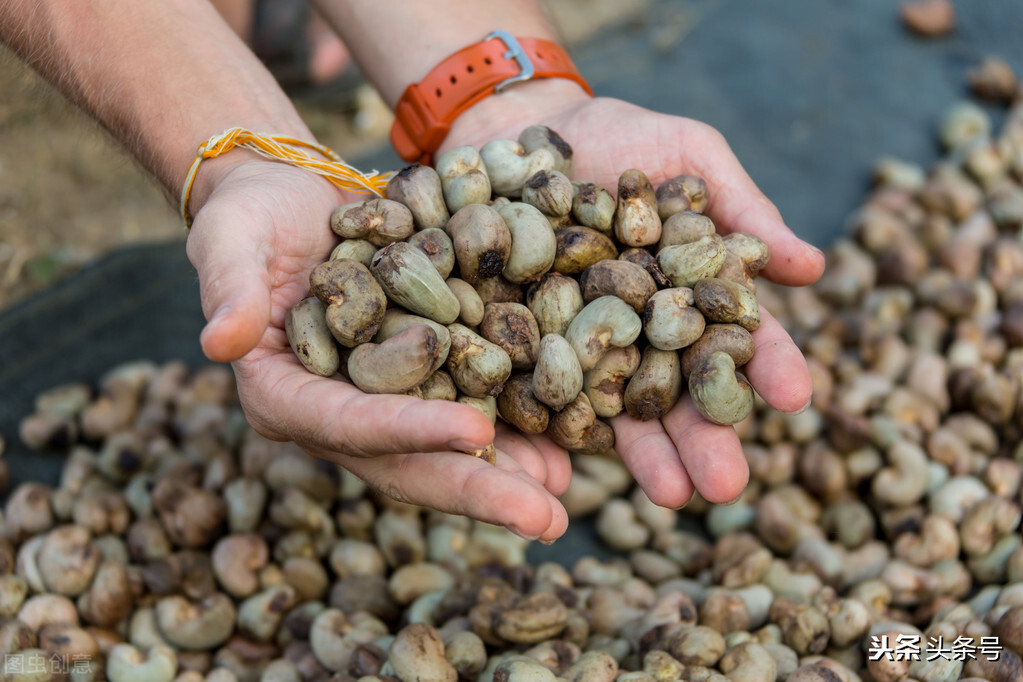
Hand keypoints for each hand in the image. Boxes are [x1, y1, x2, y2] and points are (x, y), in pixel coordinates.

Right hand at [186, 158, 569, 541]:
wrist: (290, 204)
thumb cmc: (251, 219)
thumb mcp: (229, 242)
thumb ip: (229, 290)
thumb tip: (217, 343)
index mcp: (287, 395)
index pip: (350, 425)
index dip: (411, 430)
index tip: (476, 430)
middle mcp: (337, 413)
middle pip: (408, 462)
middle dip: (477, 490)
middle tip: (546, 520)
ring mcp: (380, 403)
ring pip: (445, 453)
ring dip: (506, 479)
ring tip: (564, 497)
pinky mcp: (416, 380)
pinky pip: (466, 411)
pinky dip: (512, 433)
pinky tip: (562, 452)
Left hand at [443, 81, 825, 508]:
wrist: (522, 129)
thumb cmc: (621, 138)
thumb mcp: (689, 155)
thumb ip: (741, 209)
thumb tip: (812, 268)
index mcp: (695, 296)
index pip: (740, 339)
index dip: (767, 367)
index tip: (795, 396)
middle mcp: (647, 335)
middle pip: (680, 394)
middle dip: (706, 439)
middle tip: (729, 486)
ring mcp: (586, 347)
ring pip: (619, 409)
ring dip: (646, 455)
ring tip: (671, 496)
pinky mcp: (526, 349)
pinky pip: (541, 394)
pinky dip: (557, 429)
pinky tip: (572, 467)